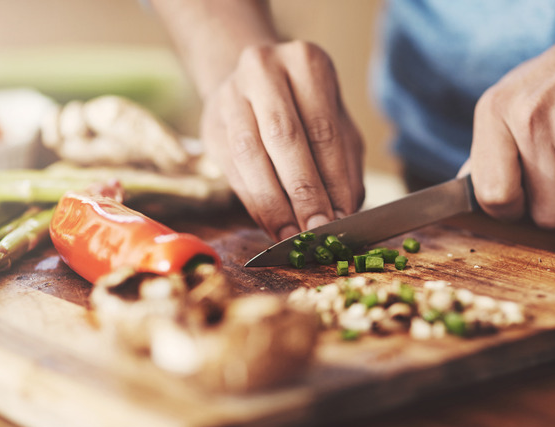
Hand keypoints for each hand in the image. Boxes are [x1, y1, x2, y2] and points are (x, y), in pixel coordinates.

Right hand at [200, 41, 364, 239]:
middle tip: (317, 229)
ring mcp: (230, 95)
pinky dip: (253, 202)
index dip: (332, 179)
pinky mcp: (210, 124)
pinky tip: (271, 225)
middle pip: (284, 137)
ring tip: (292, 235)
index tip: (341, 218)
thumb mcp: (337, 126)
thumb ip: (344, 167)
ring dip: (273, 202)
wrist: (254, 85)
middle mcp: (263, 70)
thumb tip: (343, 214)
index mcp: (305, 63)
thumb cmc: (307, 110)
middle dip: (303, 192)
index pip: (323, 129)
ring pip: (250, 154)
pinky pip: (231, 169)